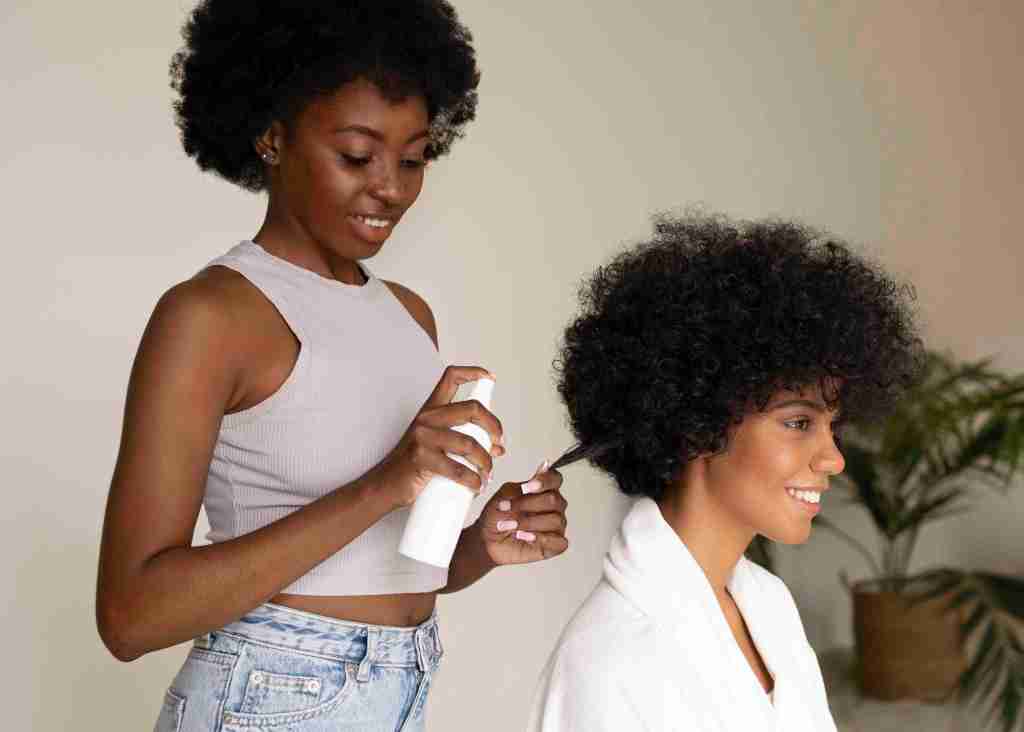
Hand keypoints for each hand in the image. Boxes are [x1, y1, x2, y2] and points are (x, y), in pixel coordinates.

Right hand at [364, 366, 504, 511]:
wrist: (384, 485)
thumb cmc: (412, 465)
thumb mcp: (437, 444)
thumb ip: (465, 440)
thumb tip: (497, 447)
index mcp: (431, 410)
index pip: (451, 378)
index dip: (473, 372)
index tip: (490, 377)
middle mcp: (427, 418)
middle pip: (472, 408)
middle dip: (493, 426)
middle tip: (498, 443)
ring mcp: (423, 436)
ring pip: (469, 443)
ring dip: (485, 461)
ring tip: (487, 474)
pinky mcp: (421, 458)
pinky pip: (458, 468)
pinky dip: (473, 480)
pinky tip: (475, 485)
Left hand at [478, 462, 568, 565]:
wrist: (487, 540)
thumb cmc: (497, 516)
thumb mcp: (504, 495)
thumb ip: (524, 484)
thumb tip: (544, 467)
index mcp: (544, 490)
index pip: (555, 479)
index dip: (545, 481)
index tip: (528, 487)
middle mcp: (553, 506)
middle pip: (554, 500)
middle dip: (527, 504)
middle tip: (508, 509)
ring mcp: (556, 525)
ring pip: (555, 520)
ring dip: (528, 522)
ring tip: (510, 526)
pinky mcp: (556, 544)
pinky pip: (558, 541)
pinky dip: (539, 538)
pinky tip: (523, 536)